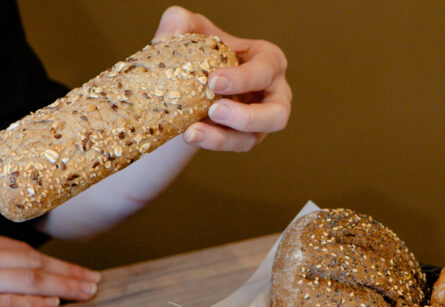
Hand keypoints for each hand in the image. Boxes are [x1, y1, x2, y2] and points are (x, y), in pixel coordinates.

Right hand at [0, 227, 98, 306]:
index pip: (24, 252)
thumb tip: (6, 275)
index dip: (56, 262)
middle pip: (34, 265)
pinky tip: (54, 306)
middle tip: (96, 282)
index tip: (79, 271)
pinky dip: (32, 304)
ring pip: (26, 282)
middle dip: (69, 273)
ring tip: (86, 293)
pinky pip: (4, 304)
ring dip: (61, 287)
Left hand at [153, 6, 290, 151]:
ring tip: (193, 132)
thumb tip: (168, 33)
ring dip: (224, 138)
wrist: (193, 80)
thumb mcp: (193, 30)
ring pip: (253, 138)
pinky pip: (233, 146)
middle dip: (247, 116)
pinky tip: (190, 135)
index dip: (244, 78)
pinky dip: (212, 143)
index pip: (266, 70)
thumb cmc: (204, 49)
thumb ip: (180, 22)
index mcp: (269, 61)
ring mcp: (262, 121)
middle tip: (213, 111)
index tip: (213, 81)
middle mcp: (274, 94)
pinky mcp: (244, 138)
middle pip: (277, 114)